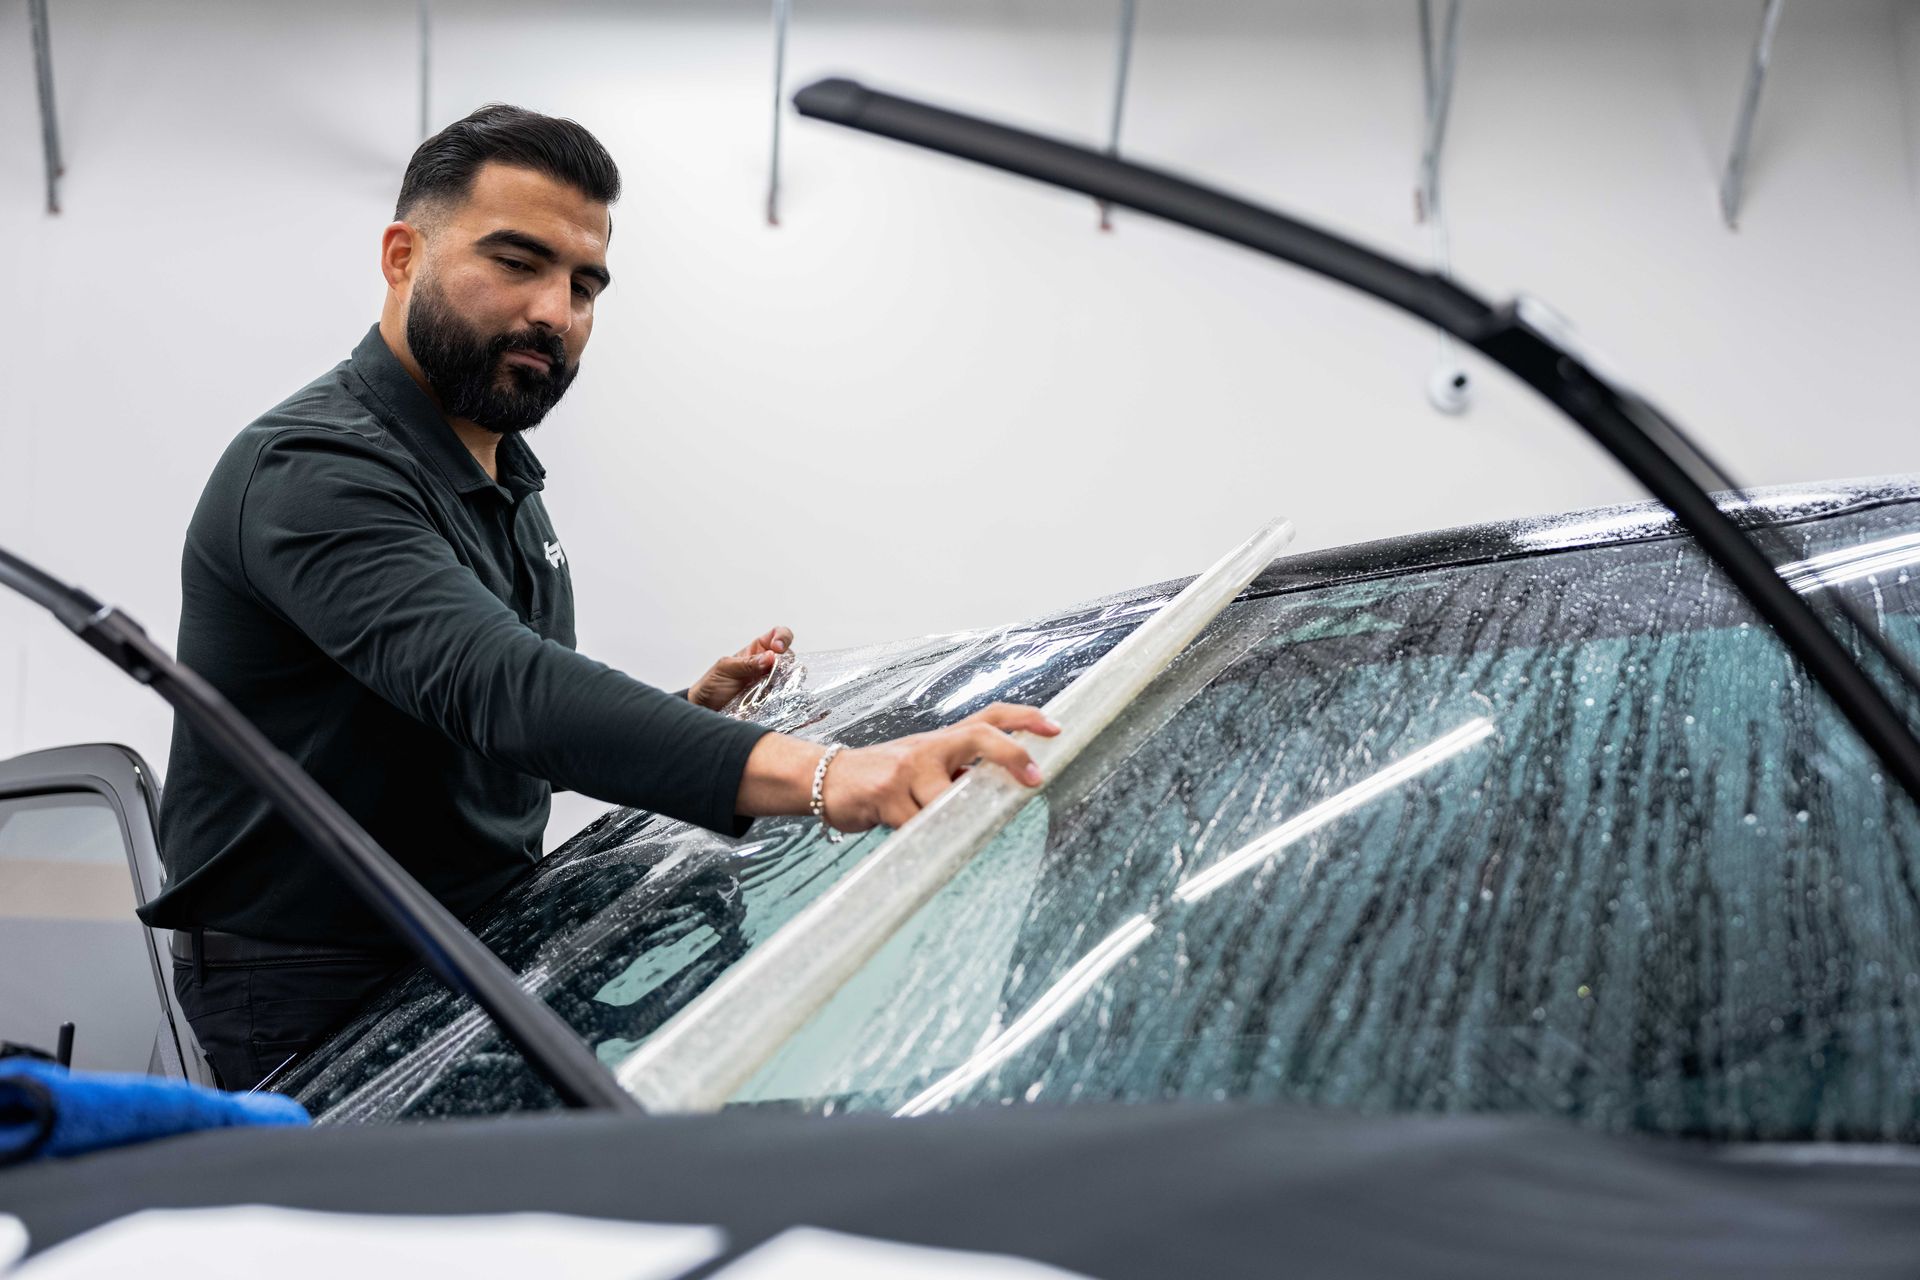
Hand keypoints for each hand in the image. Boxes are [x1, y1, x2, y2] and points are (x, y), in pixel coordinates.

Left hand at [688, 626, 792, 710]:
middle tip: (775, 674)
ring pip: (793, 677)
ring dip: (790, 682)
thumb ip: (747, 663)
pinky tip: (782, 701)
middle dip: (788, 663)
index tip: (777, 649)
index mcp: (758, 650)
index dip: (782, 638)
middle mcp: (768, 665)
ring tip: (777, 689)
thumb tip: (771, 657)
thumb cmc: (713, 684)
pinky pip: (788, 697)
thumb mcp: (726, 669)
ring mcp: (772, 683)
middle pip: (791, 657)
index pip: (778, 635)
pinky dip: (789, 698)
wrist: (707, 708)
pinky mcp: (773, 701)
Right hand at [822, 703, 1061, 831]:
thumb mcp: (924, 767)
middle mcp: (929, 747)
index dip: (1025, 718)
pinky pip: (919, 824)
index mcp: (943, 740)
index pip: (990, 717)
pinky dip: (921, 837)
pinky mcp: (887, 795)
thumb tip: (999, 797)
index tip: (1056, 728)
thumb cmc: (884, 777)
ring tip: (930, 826)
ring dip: (947, 820)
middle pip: (979, 737)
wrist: (827, 778)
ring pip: (948, 799)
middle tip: (1035, 779)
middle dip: (1011, 754)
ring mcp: (908, 769)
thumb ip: (957, 777)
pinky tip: (906, 835)